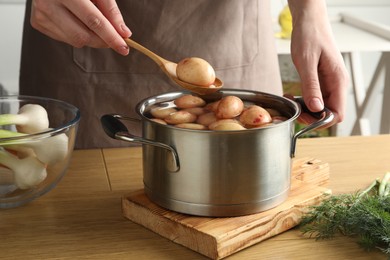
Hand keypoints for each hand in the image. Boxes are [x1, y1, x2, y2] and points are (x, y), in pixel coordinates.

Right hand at [30, 0, 131, 55]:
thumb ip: (111, 11)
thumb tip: (124, 33)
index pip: (93, 21)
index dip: (111, 36)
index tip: (124, 47)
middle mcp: (48, 3)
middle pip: (83, 35)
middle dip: (103, 41)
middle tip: (115, 39)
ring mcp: (41, 14)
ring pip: (75, 41)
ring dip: (91, 38)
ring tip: (93, 22)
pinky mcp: (38, 23)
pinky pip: (65, 39)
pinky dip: (77, 34)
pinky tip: (76, 20)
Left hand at [288, 0, 347, 126]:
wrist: (309, 22)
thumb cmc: (309, 37)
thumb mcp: (306, 62)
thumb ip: (311, 86)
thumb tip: (316, 108)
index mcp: (338, 81)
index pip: (337, 114)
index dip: (322, 122)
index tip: (304, 117)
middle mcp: (336, 85)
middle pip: (328, 114)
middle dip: (310, 116)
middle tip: (293, 110)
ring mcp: (329, 84)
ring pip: (320, 107)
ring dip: (305, 109)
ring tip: (290, 100)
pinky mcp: (321, 82)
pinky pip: (315, 98)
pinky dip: (303, 101)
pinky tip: (292, 96)